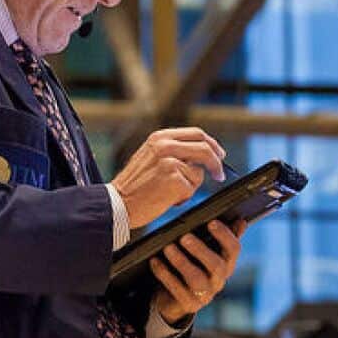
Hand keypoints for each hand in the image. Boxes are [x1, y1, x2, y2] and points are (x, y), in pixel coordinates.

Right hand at [111, 128, 226, 228]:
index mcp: (160, 137)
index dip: (212, 145)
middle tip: (219, 174)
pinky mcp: (174, 179)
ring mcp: (170, 161)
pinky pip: (192, 188)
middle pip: (205, 148)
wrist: (117, 203)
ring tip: (168, 192)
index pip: (196, 134)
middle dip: (216, 162)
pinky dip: (183, 197)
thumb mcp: (150, 157)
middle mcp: (165, 145)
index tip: (219, 155)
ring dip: (189, 186)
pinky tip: (165, 199)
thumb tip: (201, 157)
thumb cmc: (134, 186)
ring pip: (198, 172)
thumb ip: (172, 151)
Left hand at [150, 219, 245, 325]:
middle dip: (200, 250)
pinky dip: (164, 274)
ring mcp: (205, 295)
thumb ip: (222, 238)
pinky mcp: (189, 304)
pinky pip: (176, 289)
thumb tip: (241, 221)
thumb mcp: (207, 253)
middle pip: (216, 265)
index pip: (234, 250)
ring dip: (181, 262)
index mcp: (226, 264)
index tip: (211, 222)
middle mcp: (219, 280)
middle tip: (184, 236)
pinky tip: (155, 261)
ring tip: (167, 247)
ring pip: (196, 279)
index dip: (225, 236)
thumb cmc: (193, 267)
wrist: (176, 299)